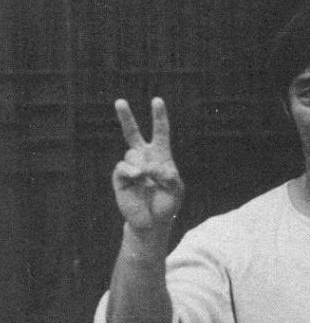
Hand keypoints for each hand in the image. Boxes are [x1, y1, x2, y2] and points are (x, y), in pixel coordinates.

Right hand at [112, 97, 183, 232]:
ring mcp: (131, 167)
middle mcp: (144, 158)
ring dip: (143, 165)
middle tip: (120, 101)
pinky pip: (124, 167)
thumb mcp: (176, 189)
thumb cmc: (167, 204)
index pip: (160, 133)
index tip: (157, 101)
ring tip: (147, 178)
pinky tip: (138, 178)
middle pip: (133, 134)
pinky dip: (133, 171)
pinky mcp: (120, 177)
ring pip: (132, 154)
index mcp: (161, 157)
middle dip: (126, 117)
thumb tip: (149, 167)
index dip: (159, 117)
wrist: (153, 222)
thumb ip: (169, 176)